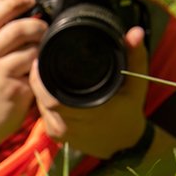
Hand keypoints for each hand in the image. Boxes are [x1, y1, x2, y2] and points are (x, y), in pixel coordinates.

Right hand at [0, 0, 47, 138]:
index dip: (13, 2)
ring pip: (30, 50)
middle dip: (37, 27)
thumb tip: (16, 6)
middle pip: (16, 29)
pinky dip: (41, 69)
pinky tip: (38, 75)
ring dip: (41, 51)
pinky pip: (35, 70)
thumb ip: (1, 36)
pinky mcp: (12, 88)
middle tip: (45, 31)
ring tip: (40, 57)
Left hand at [30, 26, 149, 158]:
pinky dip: (43, 100)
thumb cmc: (130, 110)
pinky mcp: (56, 136)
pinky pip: (42, 114)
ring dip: (40, 89)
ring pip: (40, 106)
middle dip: (39, 78)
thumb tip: (135, 32)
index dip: (42, 76)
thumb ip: (135, 57)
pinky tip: (49, 88)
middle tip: (40, 59)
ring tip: (42, 71)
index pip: (52, 95)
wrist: (124, 144)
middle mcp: (71, 125)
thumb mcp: (136, 83)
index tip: (42, 56)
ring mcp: (61, 133)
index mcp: (89, 112)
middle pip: (42, 98)